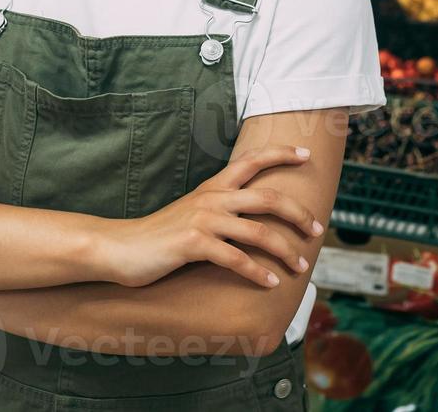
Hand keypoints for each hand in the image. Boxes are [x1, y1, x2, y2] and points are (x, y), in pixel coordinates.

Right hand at [107, 146, 323, 289]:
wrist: (121, 247)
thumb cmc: (160, 234)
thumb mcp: (193, 212)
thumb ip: (220, 208)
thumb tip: (250, 217)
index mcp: (213, 187)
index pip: (252, 160)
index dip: (281, 154)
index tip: (305, 155)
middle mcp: (212, 198)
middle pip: (267, 197)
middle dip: (298, 213)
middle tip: (317, 228)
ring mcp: (203, 220)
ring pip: (258, 232)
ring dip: (285, 250)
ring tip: (301, 265)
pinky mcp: (193, 244)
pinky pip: (236, 259)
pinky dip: (257, 272)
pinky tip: (270, 283)